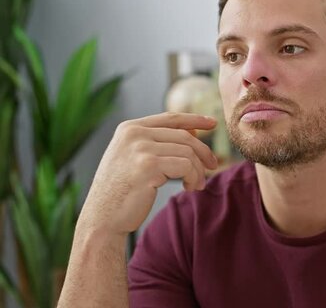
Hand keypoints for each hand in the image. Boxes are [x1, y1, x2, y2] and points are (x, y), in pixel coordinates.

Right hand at [77, 112, 217, 237]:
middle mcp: (133, 134)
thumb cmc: (121, 192)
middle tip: (212, 166)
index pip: (170, 118)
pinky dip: (194, 177)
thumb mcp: (134, 159)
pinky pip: (186, 166)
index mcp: (129, 128)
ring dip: (198, 170)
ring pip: (188, 152)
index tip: (213, 123)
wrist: (102, 219)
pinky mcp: (148, 166)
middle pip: (184, 136)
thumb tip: (193, 131)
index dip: (194, 119)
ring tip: (196, 185)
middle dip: (203, 151)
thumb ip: (157, 143)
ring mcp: (140, 149)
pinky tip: (190, 188)